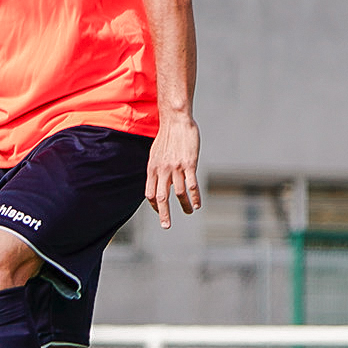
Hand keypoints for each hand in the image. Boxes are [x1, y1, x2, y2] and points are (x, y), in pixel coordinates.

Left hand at [146, 114, 201, 228]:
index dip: (154, 205)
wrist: (176, 121)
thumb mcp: (156, 153)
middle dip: (164, 214)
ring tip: (190, 211)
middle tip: (166, 226)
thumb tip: (159, 179)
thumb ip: (157, 168)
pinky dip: (195, 196)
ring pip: (178, 193)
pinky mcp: (189, 164)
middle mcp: (162, 170)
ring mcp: (175, 168)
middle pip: (161, 197)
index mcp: (152, 169)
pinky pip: (192, 185)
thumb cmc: (167, 137)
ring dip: (184, 205)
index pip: (149, 193)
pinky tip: (198, 204)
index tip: (160, 211)